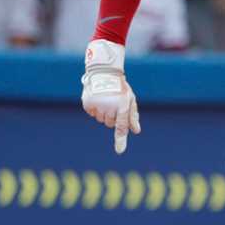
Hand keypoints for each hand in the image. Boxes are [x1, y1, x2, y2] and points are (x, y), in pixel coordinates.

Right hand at [81, 40, 140, 154]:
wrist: (104, 72)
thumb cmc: (120, 88)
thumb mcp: (130, 100)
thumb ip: (132, 116)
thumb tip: (136, 130)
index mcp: (122, 106)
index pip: (121, 126)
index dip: (120, 140)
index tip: (119, 151)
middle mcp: (109, 106)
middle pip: (110, 124)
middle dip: (112, 117)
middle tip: (113, 104)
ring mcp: (97, 105)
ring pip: (101, 120)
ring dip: (104, 114)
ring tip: (106, 99)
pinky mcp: (88, 103)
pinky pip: (92, 114)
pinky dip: (95, 109)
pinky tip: (98, 99)